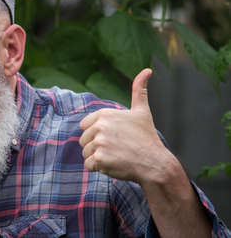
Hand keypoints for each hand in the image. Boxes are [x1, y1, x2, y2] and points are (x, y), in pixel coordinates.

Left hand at [79, 68, 172, 183]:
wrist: (155, 163)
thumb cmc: (147, 138)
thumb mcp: (142, 111)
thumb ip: (139, 90)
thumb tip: (147, 70)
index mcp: (104, 114)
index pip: (84, 126)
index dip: (97, 134)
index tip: (114, 137)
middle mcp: (100, 126)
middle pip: (84, 140)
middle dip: (96, 147)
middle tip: (117, 149)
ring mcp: (99, 142)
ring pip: (85, 153)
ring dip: (97, 158)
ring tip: (116, 156)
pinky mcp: (100, 158)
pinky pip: (88, 165)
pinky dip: (99, 168)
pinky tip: (114, 165)